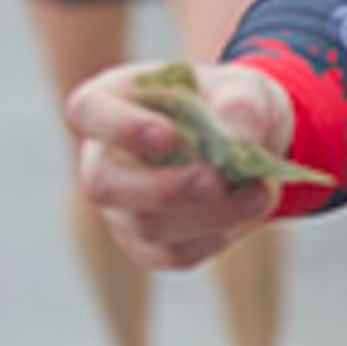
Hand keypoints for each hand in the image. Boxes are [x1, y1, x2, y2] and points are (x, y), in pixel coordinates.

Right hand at [67, 60, 289, 270]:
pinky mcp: (147, 245)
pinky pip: (174, 254)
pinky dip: (217, 236)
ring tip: (259, 193)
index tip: (166, 135)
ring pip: (146, 226)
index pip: (88, 111)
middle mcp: (104, 158)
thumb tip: (237, 138)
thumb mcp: (247, 91)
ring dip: (208, 214)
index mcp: (112, 101)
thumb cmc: (231, 105)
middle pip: (103, 185)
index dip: (120, 127)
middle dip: (162, 188)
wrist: (248, 144)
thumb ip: (242, 107)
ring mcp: (121, 207)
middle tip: (214, 181)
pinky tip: (248, 209)